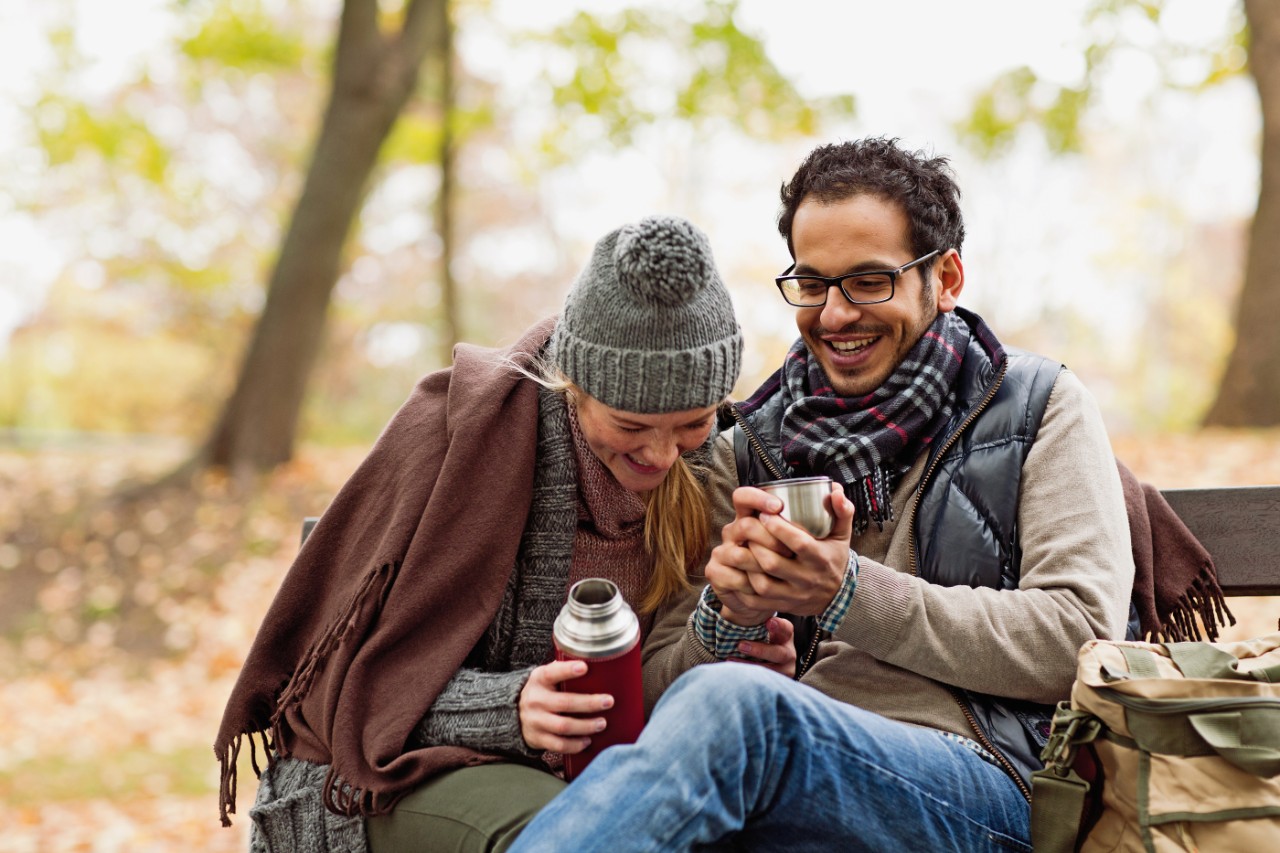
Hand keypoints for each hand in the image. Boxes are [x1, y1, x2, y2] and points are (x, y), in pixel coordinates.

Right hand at [518, 661, 612, 753]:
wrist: (514, 713)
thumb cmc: (542, 691)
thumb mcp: (545, 676)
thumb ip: (562, 670)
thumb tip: (595, 664)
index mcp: (539, 680)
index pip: (551, 673)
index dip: (568, 670)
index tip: (585, 667)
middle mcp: (535, 700)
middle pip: (565, 703)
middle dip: (589, 703)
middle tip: (608, 701)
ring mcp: (536, 721)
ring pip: (563, 726)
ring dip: (586, 726)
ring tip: (602, 723)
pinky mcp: (538, 739)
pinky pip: (558, 745)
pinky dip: (575, 745)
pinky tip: (587, 741)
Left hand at [708, 482, 854, 617]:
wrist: (836, 597)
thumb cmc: (833, 558)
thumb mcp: (842, 535)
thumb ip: (842, 511)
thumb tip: (835, 490)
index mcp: (820, 559)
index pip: (798, 543)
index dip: (778, 528)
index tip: (765, 513)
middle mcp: (807, 579)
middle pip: (774, 563)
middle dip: (756, 544)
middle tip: (746, 528)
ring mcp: (793, 595)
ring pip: (763, 584)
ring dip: (748, 565)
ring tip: (742, 547)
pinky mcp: (782, 605)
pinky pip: (757, 600)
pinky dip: (744, 586)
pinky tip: (739, 569)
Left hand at [730, 615, 796, 677]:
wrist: (769, 658)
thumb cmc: (762, 637)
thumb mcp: (764, 629)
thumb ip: (756, 623)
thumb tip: (738, 611)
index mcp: (786, 635)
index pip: (786, 629)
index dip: (778, 626)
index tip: (768, 622)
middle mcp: (789, 652)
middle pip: (779, 653)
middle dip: (759, 650)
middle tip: (741, 645)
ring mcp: (785, 669)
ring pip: (771, 669)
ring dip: (750, 665)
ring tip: (732, 659)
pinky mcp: (778, 680)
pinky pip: (764, 679)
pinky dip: (749, 674)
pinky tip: (734, 669)